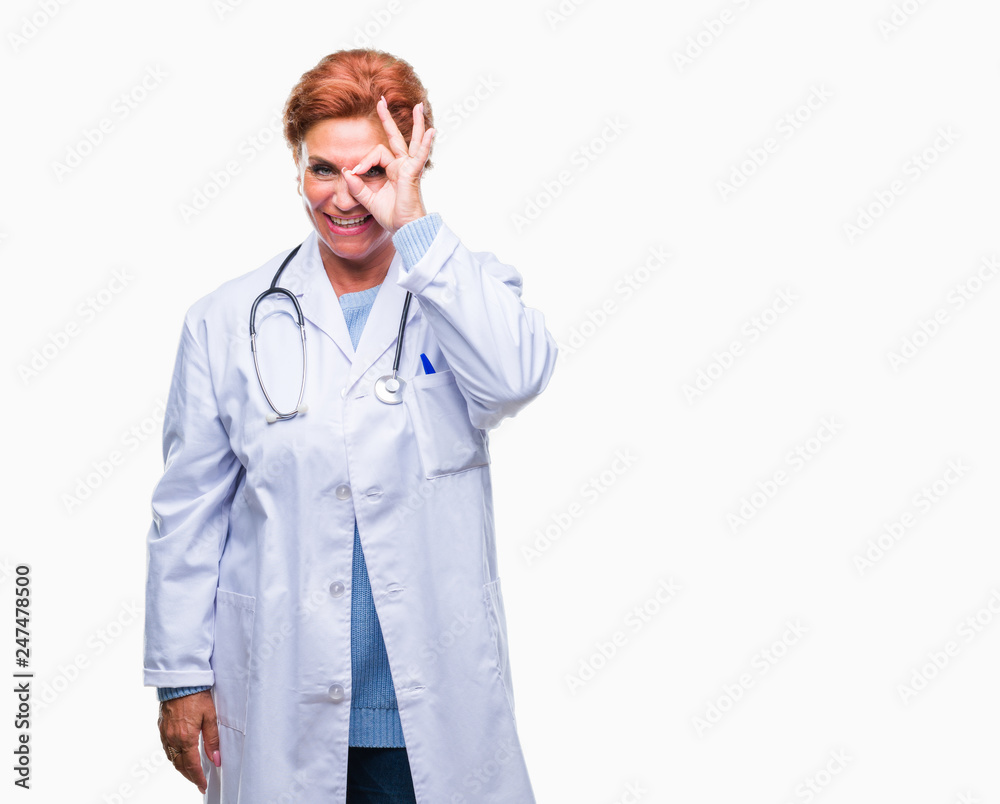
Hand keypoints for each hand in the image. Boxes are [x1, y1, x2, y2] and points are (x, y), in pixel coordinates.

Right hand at [158, 690, 220, 794]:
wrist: (180, 682)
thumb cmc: (197, 696)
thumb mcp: (210, 717)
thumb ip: (212, 740)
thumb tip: (216, 759)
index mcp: (186, 737)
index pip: (192, 765)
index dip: (197, 777)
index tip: (202, 785)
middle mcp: (173, 738)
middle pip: (180, 765)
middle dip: (189, 776)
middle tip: (198, 782)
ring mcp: (165, 733)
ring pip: (171, 758)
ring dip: (180, 767)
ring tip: (190, 772)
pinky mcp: (161, 727)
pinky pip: (166, 748)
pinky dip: (173, 756)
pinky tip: (179, 756)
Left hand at [342, 97, 434, 234]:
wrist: (405, 229)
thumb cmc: (392, 216)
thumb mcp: (368, 200)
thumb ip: (356, 186)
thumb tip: (346, 171)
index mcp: (391, 171)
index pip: (375, 154)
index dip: (363, 161)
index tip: (354, 173)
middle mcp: (401, 166)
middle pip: (396, 138)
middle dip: (388, 119)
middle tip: (381, 101)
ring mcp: (409, 168)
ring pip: (412, 141)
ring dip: (416, 123)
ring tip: (418, 106)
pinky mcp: (413, 174)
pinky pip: (419, 156)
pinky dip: (426, 144)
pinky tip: (431, 132)